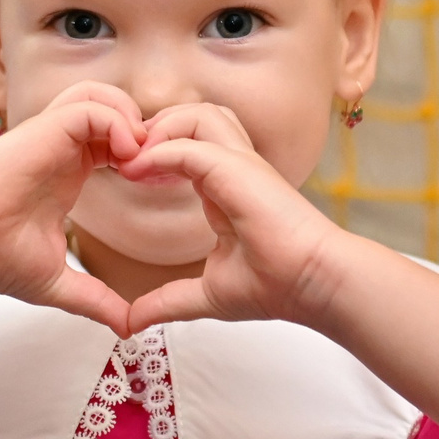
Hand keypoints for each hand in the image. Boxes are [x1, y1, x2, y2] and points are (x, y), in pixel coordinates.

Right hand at [0, 83, 144, 332]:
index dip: (144, 152)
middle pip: (112, 105)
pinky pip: (87, 107)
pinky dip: (114, 122)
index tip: (158, 183)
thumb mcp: (59, 283)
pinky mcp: (40, 131)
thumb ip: (96, 299)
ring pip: (100, 95)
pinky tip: (124, 157)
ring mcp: (50, 136)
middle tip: (156, 165)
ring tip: (139, 156)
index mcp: (70, 169)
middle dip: (143, 127)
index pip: (116, 137)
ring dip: (128, 118)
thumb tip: (128, 328)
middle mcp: (61, 146)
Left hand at [116, 103, 350, 330]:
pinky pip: (189, 144)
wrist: (312, 285)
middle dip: (156, 128)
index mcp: (229, 186)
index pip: (193, 143)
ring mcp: (240, 163)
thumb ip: (167, 301)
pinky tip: (137, 173)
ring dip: (160, 131)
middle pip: (195, 116)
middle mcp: (236, 167)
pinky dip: (159, 152)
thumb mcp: (207, 294)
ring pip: (197, 114)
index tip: (128, 176)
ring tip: (134, 163)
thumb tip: (131, 324)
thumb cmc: (275, 285)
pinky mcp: (237, 169)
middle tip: (127, 160)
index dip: (157, 151)